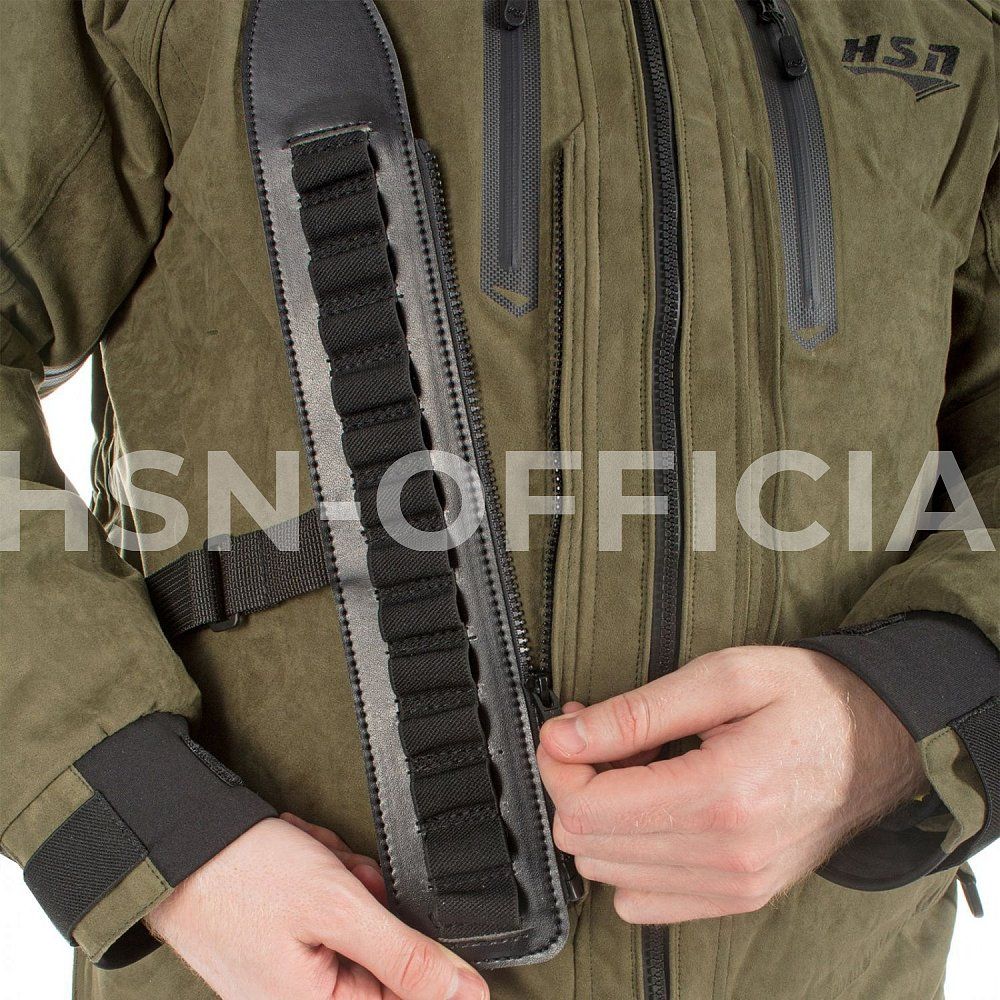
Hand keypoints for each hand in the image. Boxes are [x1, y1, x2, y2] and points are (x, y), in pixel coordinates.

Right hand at [145, 814, 487, 999]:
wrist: (175, 847)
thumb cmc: (244, 878)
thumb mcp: (338, 907)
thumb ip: (407, 957)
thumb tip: (469, 995)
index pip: (408, 993)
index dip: (411, 942)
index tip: (383, 904)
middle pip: (385, 955)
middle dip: (372, 901)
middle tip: (342, 876)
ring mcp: (293, 975)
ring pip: (362, 924)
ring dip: (349, 884)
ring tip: (316, 865)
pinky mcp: (286, 949)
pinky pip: (332, 916)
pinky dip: (327, 882)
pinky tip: (303, 863)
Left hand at [537, 646, 926, 924]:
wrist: (880, 740)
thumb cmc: (807, 697)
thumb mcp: (723, 677)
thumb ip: (635, 712)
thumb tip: (560, 738)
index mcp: (722, 796)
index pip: (588, 809)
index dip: (558, 765)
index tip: (567, 729)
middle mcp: (728, 858)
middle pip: (588, 844)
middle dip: (577, 784)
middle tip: (604, 736)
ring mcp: (736, 887)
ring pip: (608, 873)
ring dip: (603, 817)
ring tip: (637, 766)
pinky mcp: (738, 898)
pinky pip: (642, 901)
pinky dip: (629, 854)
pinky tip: (654, 807)